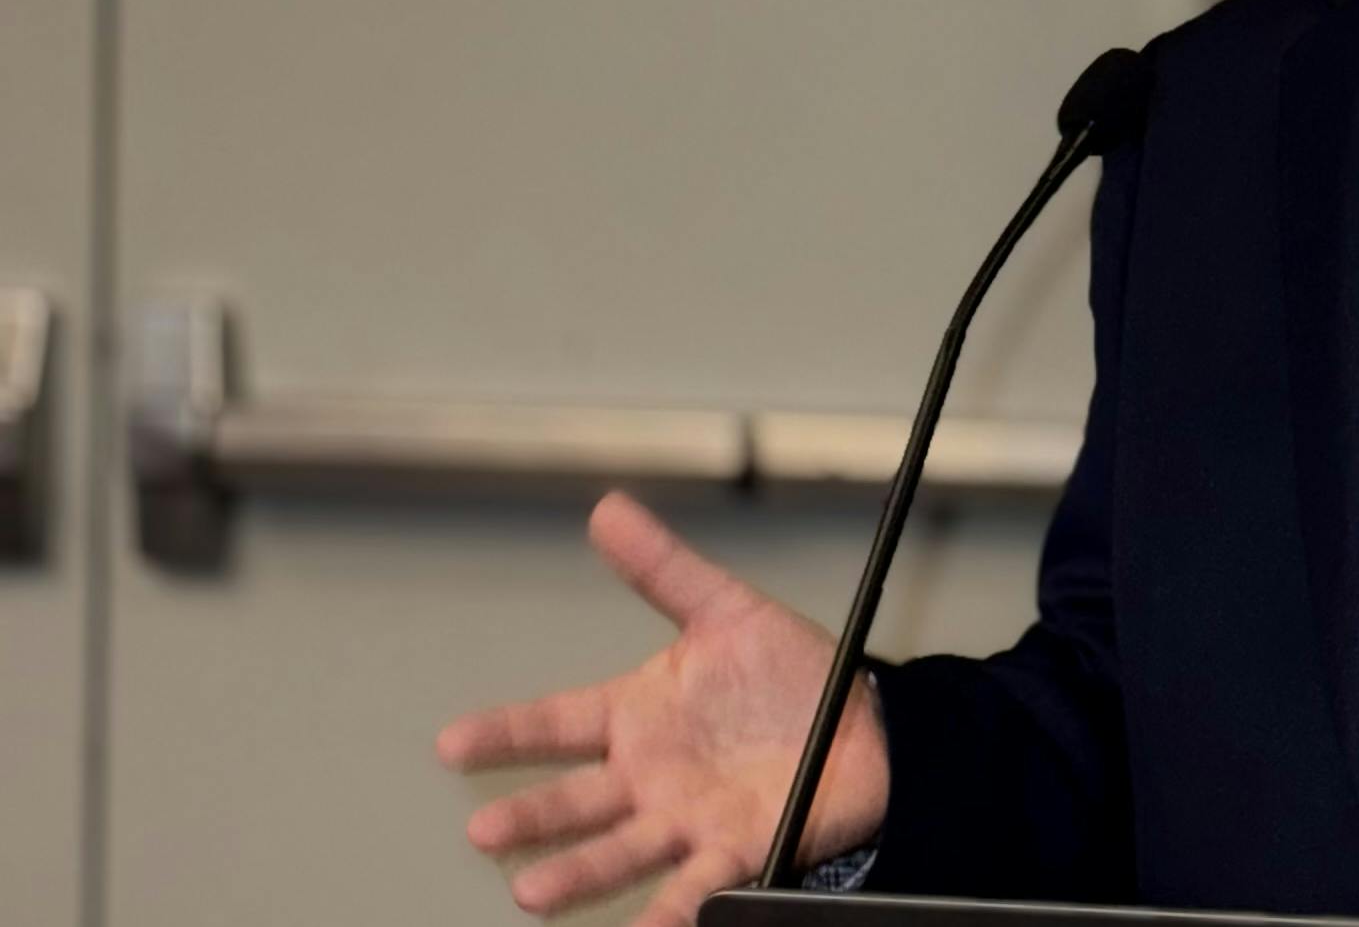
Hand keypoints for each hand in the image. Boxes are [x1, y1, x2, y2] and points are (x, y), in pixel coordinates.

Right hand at [437, 491, 890, 924]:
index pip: (557, 724)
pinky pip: (694, 889)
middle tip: (487, 832)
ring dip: (578, 873)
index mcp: (639, 716)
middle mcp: (650, 776)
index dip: (506, 734)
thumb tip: (609, 510)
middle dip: (531, 818)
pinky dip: (667, 913)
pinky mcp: (735, 853)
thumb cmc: (793, 676)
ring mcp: (686, 819)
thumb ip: (664, 569)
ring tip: (536, 892)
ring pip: (620, 851)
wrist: (866, 727)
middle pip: (576, 800)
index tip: (453, 743)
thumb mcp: (728, 611)